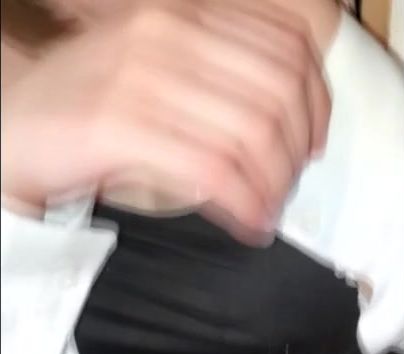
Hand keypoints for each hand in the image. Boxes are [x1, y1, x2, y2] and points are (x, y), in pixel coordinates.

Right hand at [1, 0, 330, 243]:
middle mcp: (166, 36)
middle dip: (294, 155)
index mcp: (181, 17)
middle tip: (286, 191)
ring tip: (266, 215)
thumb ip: (210, 78)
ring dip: (270, 187)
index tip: (312, 147)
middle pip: (276, 97)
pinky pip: (210, 171)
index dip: (315, 105)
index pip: (285, 50)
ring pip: (248, 136)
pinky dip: (241, 205)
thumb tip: (278, 118)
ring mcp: (141, 77)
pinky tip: (247, 225)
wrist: (8, 124)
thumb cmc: (83, 108)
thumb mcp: (152, 71)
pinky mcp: (119, 125)